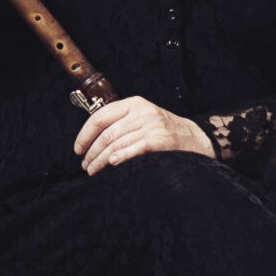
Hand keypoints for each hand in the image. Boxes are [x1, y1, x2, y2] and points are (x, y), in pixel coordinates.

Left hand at [73, 96, 216, 173]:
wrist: (198, 139)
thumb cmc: (166, 132)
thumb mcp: (143, 118)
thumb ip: (121, 123)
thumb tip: (92, 141)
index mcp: (134, 104)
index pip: (100, 116)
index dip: (85, 134)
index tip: (78, 149)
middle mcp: (142, 112)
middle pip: (107, 133)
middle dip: (92, 152)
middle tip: (85, 165)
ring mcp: (152, 126)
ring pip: (116, 143)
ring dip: (100, 160)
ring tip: (93, 171)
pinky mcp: (160, 140)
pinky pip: (134, 149)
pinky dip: (120, 157)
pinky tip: (111, 164)